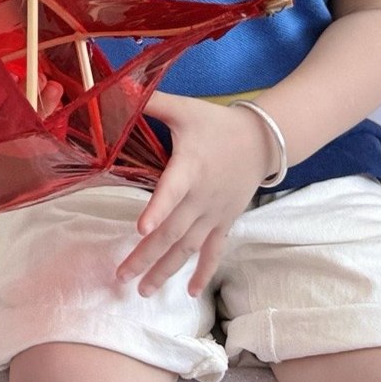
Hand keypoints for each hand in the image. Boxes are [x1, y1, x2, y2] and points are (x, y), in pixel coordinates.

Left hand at [114, 93, 278, 298]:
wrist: (262, 140)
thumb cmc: (216, 124)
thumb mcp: (184, 109)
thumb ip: (152, 101)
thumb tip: (118, 88)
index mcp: (189, 168)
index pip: (171, 190)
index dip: (157, 209)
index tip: (141, 228)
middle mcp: (201, 197)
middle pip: (173, 231)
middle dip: (146, 255)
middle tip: (121, 276)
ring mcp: (214, 214)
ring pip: (188, 248)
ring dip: (165, 270)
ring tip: (143, 290)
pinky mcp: (225, 222)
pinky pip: (214, 252)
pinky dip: (203, 272)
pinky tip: (190, 293)